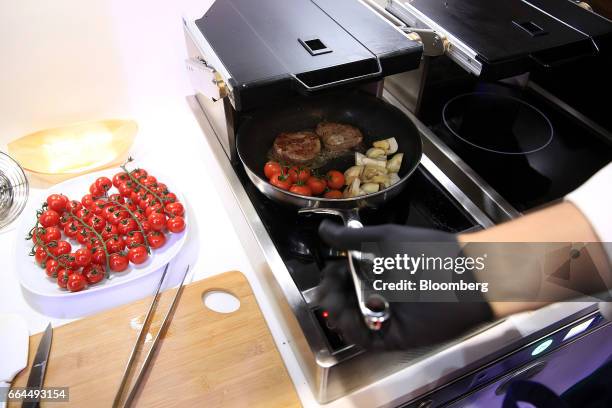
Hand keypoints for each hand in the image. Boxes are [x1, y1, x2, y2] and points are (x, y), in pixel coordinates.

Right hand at [316, 220, 492, 350]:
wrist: (464, 275)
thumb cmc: (426, 252)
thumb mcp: (385, 239)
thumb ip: (351, 238)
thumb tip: (324, 229)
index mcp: (380, 269)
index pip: (347, 277)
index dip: (333, 277)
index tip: (328, 274)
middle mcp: (382, 293)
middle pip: (346, 300)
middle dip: (332, 296)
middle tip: (327, 292)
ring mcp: (389, 316)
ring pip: (353, 321)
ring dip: (338, 314)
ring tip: (335, 304)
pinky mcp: (396, 335)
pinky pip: (367, 338)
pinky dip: (352, 331)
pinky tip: (346, 318)